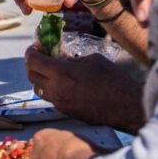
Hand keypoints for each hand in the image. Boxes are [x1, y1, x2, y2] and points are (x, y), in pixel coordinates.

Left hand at [24, 47, 144, 131]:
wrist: (127, 107)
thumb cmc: (113, 80)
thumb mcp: (92, 60)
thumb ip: (70, 58)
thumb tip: (59, 55)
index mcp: (61, 74)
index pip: (32, 60)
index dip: (31, 51)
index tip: (36, 46)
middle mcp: (56, 90)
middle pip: (30, 75)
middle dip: (32, 63)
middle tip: (41, 55)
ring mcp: (60, 103)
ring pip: (38, 88)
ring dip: (39, 77)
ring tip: (51, 68)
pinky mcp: (66, 112)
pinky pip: (50, 98)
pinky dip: (50, 87)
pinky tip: (62, 81)